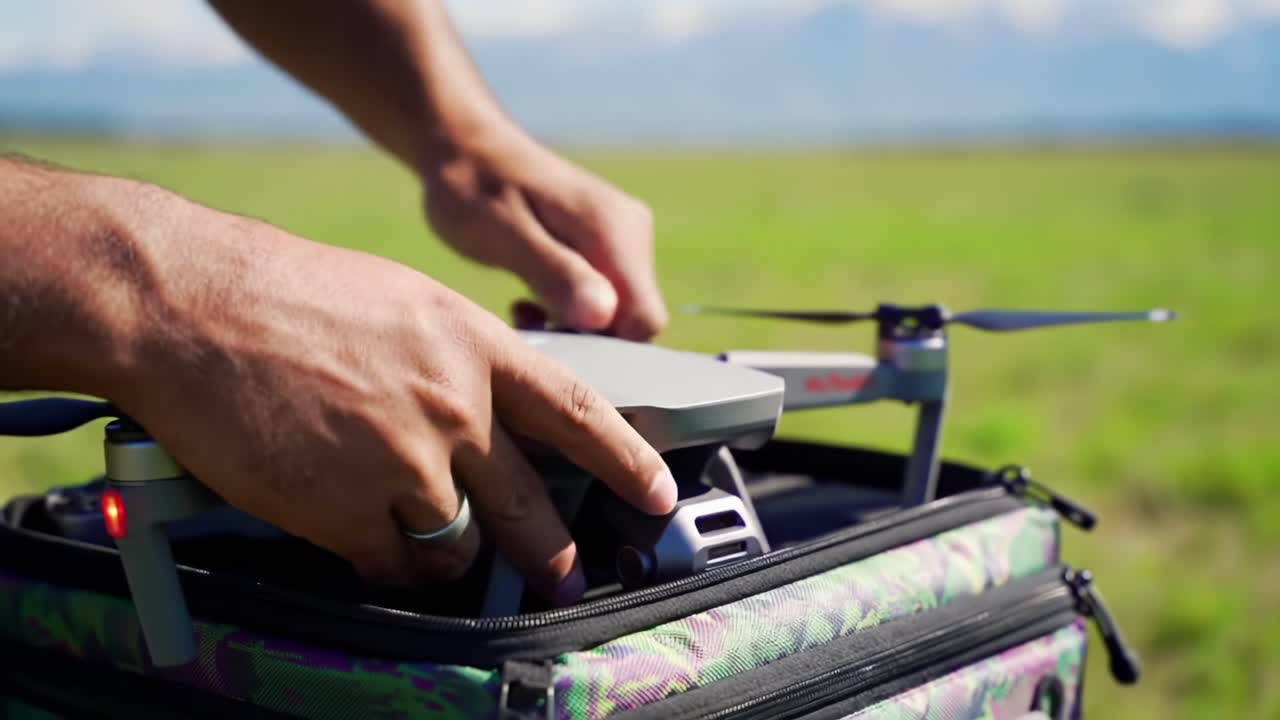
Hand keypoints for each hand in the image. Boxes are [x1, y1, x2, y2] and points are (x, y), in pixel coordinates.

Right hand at [106, 197, 676, 604]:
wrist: (195, 308)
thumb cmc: (287, 294)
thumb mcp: (402, 303)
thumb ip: (454, 359)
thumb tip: (483, 406)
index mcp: (474, 347)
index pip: (579, 412)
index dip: (626, 460)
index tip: (657, 492)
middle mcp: (456, 406)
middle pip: (531, 503)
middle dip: (553, 553)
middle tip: (564, 577)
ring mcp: (408, 463)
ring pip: (457, 543)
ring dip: (443, 554)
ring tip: (414, 543)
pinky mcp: (351, 513)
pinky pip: (393, 567)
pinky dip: (386, 568)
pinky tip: (365, 549)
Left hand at [421, 132, 667, 340]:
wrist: (463, 147)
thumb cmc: (474, 188)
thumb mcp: (505, 236)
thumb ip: (557, 274)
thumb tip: (603, 318)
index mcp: (615, 232)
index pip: (645, 319)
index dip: (605, 345)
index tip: (553, 338)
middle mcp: (631, 233)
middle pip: (632, 319)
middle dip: (585, 336)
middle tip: (526, 323)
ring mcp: (621, 237)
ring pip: (616, 311)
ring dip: (572, 325)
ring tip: (522, 310)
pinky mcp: (604, 244)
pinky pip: (602, 295)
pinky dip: (569, 309)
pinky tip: (530, 300)